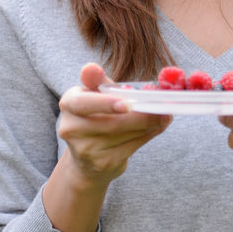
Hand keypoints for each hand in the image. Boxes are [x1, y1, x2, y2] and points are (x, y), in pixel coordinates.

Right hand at [56, 62, 170, 186]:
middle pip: (112, 122)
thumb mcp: (97, 95)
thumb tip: (91, 67)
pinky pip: (131, 147)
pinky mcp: (101, 164)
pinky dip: (148, 135)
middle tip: (163, 108)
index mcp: (69, 103)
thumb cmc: (97, 116)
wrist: (87, 159)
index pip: (82, 103)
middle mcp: (71, 128)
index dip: (105, 103)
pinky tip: (157, 127)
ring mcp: (85, 149)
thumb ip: (99, 81)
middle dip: (142, 115)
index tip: (126, 104)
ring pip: (125, 134)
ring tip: (163, 115)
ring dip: (149, 124)